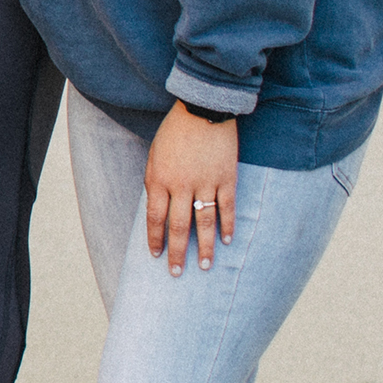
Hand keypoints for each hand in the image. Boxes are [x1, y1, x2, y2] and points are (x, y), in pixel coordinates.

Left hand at [146, 101, 237, 274]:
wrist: (202, 110)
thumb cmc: (174, 132)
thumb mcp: (154, 156)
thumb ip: (156, 183)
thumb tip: (158, 209)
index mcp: (158, 179)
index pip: (154, 218)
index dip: (155, 239)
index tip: (157, 256)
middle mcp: (180, 185)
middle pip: (178, 226)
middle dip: (177, 252)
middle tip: (177, 273)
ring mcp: (205, 182)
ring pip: (203, 222)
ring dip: (204, 246)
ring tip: (204, 266)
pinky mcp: (226, 178)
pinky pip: (227, 207)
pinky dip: (227, 226)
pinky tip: (227, 241)